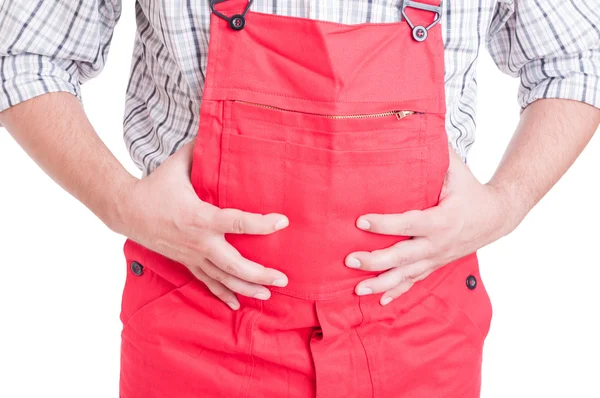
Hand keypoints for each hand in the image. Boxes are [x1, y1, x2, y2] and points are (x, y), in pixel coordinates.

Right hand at [113, 141, 289, 310]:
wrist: (126, 210)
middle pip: (234, 264)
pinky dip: (223, 294)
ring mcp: (192, 256)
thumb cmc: (155, 186)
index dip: (262, 223)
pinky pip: (207, 282)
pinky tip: (237, 305)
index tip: (282, 221)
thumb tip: (215, 127)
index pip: (237, 223)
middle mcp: (199, 241)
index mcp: (200, 216)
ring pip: (223, 278)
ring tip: (269, 293)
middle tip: (283, 277)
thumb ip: (198, 149)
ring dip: (247, 288)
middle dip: (260, 273)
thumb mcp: (176, 164)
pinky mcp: (186, 262)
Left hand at [345, 147, 520, 304]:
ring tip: (357, 288)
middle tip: (349, 258)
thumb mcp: (456, 169)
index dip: (384, 223)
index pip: (409, 222)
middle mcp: (438, 243)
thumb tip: (411, 128)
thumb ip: (435, 155)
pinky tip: (379, 301)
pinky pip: (415, 282)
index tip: (360, 220)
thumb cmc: (470, 188)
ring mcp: (436, 258)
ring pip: (406, 275)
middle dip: (376, 260)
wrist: (497, 216)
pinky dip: (397, 292)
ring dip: (381, 283)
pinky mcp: (435, 265)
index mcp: (442, 219)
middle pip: (403, 256)